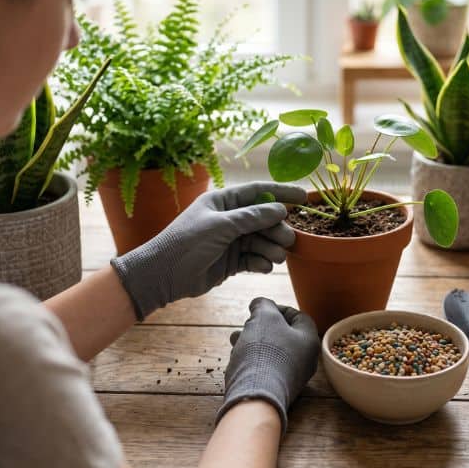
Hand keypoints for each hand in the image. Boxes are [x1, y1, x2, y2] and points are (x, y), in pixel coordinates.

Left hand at [110, 182, 305, 318]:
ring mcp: (231, 240)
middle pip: (264, 219)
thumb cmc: (186, 243)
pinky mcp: (231, 262)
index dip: (282, 193)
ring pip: (262, 240)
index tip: (305, 198)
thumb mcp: (220, 226)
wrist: (163, 275)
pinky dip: (261, 262)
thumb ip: (252, 217)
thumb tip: (280, 209)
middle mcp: (229, 218)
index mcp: (223, 201)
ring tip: (276, 258)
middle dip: (277, 229)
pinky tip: (263, 267)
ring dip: (272, 248)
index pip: (259, 192)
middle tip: (287, 240)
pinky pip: (254, 258)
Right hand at [216, 297, 319, 434]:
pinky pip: (265, 368)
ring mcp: (291, 377)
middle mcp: (305, 359)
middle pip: (284, 334)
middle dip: (261, 326)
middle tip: (246, 323)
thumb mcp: (263, 317)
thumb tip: (261, 304)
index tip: (260, 309)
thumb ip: (263, 305)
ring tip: (234, 338)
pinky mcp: (276, 389)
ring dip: (252, 341)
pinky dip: (252, 359)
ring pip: (272, 351)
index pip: (299, 316)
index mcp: (309, 340)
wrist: (256, 396)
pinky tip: (236, 357)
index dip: (278, 308)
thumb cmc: (264, 351)